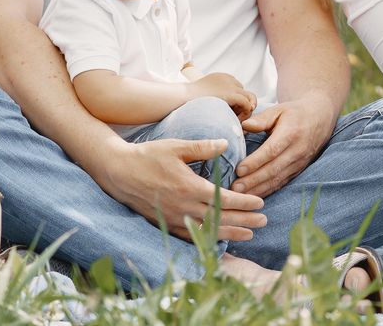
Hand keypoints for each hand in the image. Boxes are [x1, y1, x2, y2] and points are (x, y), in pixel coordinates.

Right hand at [100, 138, 266, 241]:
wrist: (118, 172)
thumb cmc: (148, 156)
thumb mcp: (176, 147)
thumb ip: (202, 147)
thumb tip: (226, 144)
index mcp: (189, 187)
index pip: (223, 199)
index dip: (244, 203)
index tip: (260, 203)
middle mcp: (183, 207)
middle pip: (220, 218)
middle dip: (244, 221)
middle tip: (264, 221)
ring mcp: (174, 218)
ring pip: (208, 230)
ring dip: (231, 233)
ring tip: (250, 234)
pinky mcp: (166, 223)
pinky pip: (191, 235)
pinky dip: (209, 238)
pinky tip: (221, 238)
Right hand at [188, 72, 256, 120]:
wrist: (179, 99)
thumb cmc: (186, 102)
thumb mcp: (204, 96)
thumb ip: (215, 99)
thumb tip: (224, 110)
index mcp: (221, 78)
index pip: (238, 89)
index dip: (236, 103)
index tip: (228, 114)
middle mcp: (228, 79)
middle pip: (245, 93)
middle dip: (242, 106)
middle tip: (233, 119)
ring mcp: (230, 85)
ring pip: (249, 98)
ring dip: (245, 111)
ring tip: (236, 121)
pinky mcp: (231, 93)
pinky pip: (247, 104)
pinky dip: (245, 114)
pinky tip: (236, 121)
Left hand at [233, 98, 336, 197]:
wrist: (320, 119)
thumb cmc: (295, 113)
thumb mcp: (279, 110)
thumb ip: (262, 119)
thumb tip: (244, 125)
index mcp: (291, 133)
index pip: (272, 150)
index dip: (256, 161)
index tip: (239, 169)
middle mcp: (297, 151)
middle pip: (273, 169)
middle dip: (253, 180)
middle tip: (235, 188)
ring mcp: (299, 163)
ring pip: (277, 180)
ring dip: (258, 189)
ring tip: (240, 195)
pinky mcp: (298, 171)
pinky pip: (282, 183)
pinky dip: (268, 191)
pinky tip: (253, 196)